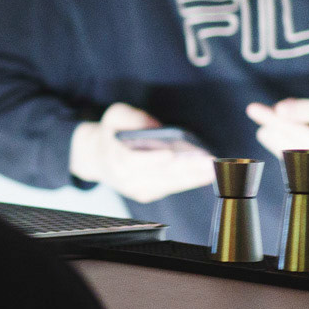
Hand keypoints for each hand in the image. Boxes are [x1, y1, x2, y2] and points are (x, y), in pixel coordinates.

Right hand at [69, 103, 214, 203]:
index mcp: (114, 157)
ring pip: (167, 184)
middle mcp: (124, 178)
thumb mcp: (115, 115)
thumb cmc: (111, 132)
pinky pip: (170, 188)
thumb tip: (154, 126)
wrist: (96, 155)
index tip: (171, 154)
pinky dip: (187, 182)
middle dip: (185, 168)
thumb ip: (132, 118)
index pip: (133, 161)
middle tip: (206, 161)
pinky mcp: (145, 193)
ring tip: (212, 169)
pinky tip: (204, 175)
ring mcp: (135, 188)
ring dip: (192, 178)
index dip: (152, 158)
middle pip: (158, 175)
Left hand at [246, 90, 308, 158]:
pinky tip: (293, 123)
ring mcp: (301, 160)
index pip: (291, 128)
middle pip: (278, 133)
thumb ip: (305, 108)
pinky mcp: (292, 158)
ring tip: (298, 115)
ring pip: (272, 136)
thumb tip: (279, 110)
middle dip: (272, 118)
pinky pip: (272, 138)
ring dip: (278, 120)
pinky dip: (278, 126)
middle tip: (256, 107)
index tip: (251, 108)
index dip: (272, 116)